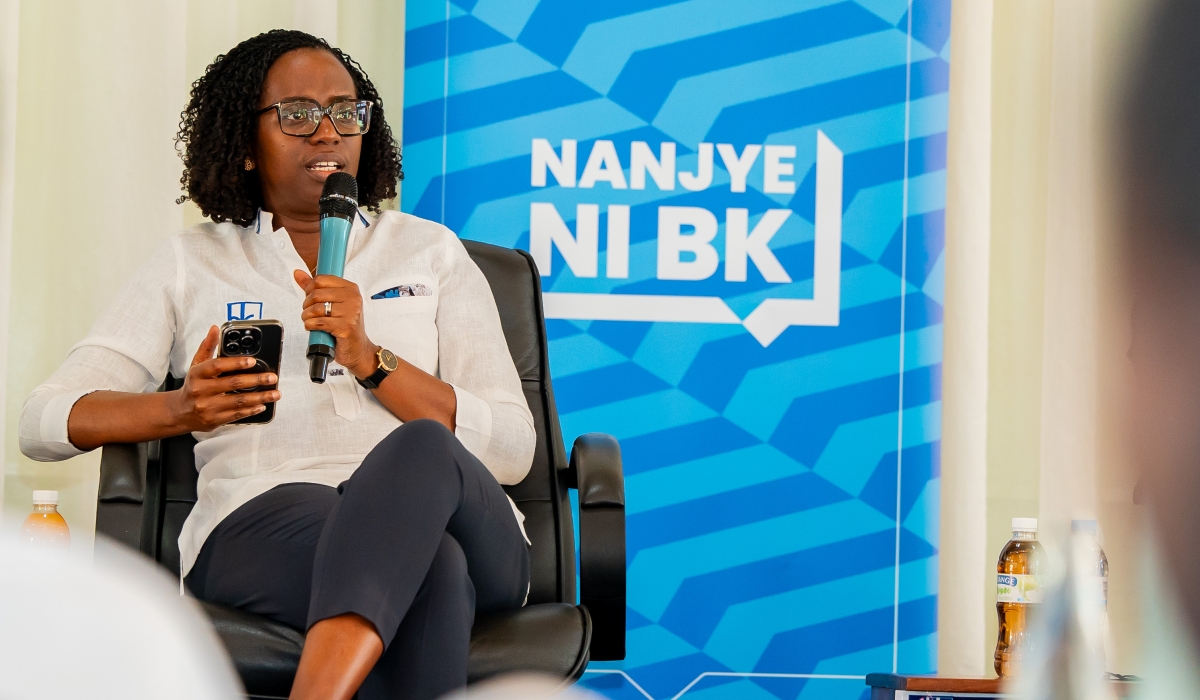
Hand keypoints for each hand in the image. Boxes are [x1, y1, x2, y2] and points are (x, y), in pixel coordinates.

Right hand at [166, 326, 280, 430]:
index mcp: (197, 374)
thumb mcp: (197, 364)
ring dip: (259, 397)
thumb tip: (214, 329)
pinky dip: (251, 410)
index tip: (252, 361)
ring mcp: (207, 407)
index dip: (236, 363)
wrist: (180, 412)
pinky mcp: (214, 420)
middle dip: (256, 380)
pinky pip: (236, 415)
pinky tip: (262, 405)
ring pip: (238, 401)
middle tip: (272, 378)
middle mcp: (201, 390)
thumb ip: (208, 346)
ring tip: (274, 393)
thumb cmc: (193, 385)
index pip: (217, 366)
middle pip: (232, 383)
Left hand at [295, 270, 377, 377]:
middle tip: (309, 312)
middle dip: (306, 304)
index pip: (321, 280)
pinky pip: (318, 322)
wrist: (357, 349)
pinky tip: (314, 328)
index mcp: (351, 289)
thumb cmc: (345, 326)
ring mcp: (351, 312)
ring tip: (310, 321)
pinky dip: (310, 326)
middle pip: (317, 294)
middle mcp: (353, 298)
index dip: (310, 289)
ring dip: (307, 317)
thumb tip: (298, 274)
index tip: (310, 298)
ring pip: (316, 309)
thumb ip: (315, 288)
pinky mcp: (346, 327)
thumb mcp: (333, 303)